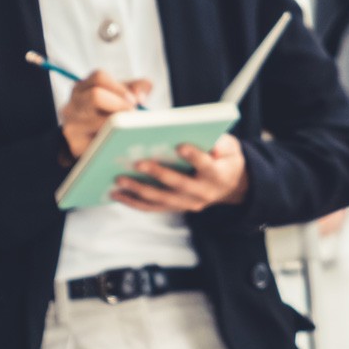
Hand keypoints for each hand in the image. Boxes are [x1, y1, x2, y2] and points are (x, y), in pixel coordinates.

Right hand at [60, 70, 150, 158]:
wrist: (90, 142)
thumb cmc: (110, 113)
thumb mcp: (123, 95)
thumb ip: (138, 88)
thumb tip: (140, 97)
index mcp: (84, 87)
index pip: (99, 77)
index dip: (119, 88)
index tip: (133, 100)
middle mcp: (73, 103)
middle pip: (95, 96)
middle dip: (119, 105)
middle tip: (132, 114)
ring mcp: (71, 124)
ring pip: (97, 120)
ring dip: (117, 124)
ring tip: (128, 127)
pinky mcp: (75, 144)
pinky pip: (96, 141)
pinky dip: (112, 140)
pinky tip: (121, 140)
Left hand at [110, 134, 250, 213]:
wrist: (229, 184)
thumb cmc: (225, 158)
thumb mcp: (230, 147)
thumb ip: (222, 143)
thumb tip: (206, 140)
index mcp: (217, 175)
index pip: (205, 165)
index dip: (194, 157)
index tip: (180, 146)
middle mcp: (203, 193)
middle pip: (178, 185)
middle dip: (158, 174)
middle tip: (138, 163)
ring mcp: (188, 203)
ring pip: (161, 199)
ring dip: (139, 190)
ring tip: (120, 180)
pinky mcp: (175, 208)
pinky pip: (153, 207)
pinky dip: (134, 202)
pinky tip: (118, 194)